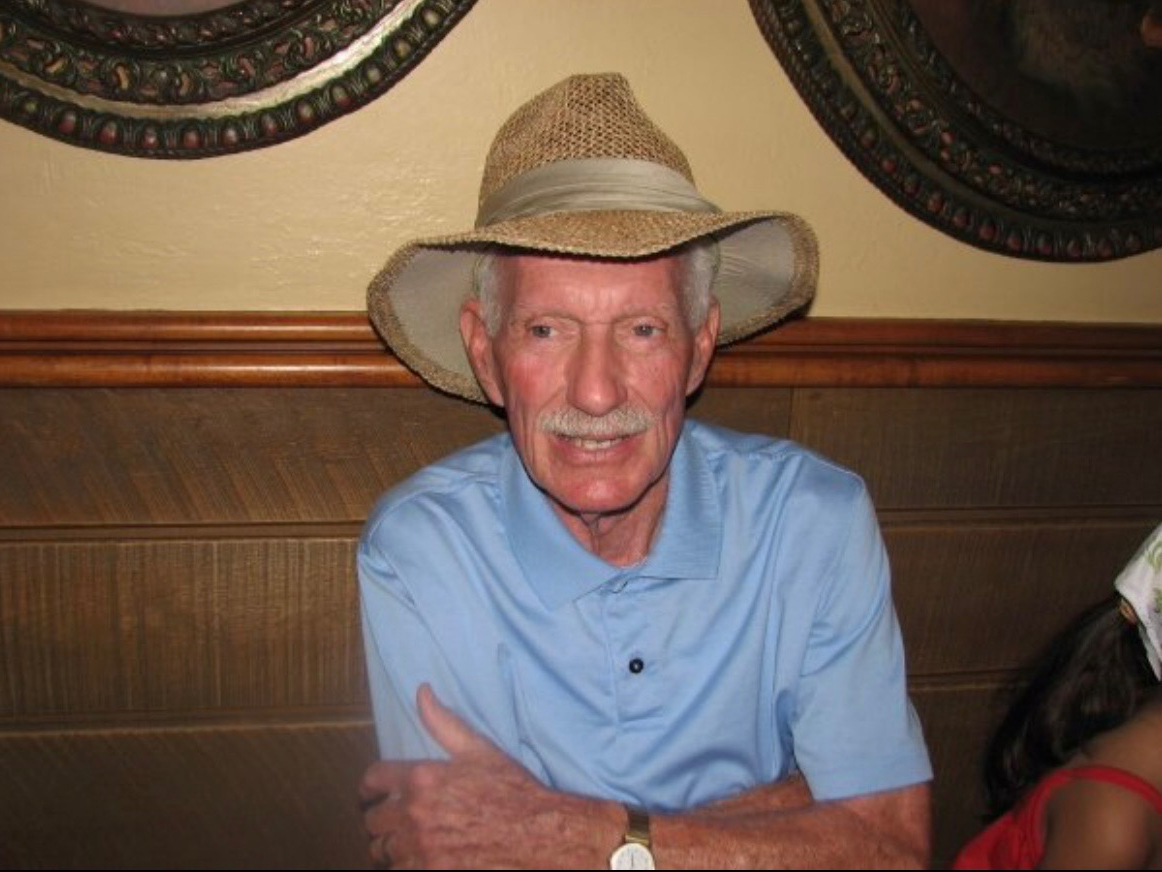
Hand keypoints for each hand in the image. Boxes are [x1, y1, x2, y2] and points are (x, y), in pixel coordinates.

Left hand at [359, 684, 619, 868]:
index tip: (371, 795)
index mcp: (422, 777)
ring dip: (392, 847)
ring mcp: (421, 848)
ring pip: (382, 852)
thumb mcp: (479, 751)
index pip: (373, 780)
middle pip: (372, 821)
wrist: (538, 835)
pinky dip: (406, 866)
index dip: (369, 788)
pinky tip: (422, 859)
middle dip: (381, 820)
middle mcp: (415, 813)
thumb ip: (444, 723)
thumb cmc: (511, 792)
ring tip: (407, 844)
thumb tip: (422, 692)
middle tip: (394, 822)